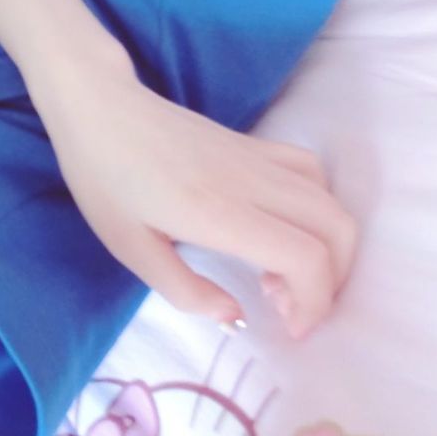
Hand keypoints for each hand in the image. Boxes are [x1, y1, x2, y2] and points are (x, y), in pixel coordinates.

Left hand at [28, 43, 355, 339]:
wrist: (100, 106)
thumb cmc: (104, 178)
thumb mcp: (129, 247)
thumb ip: (184, 290)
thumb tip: (236, 318)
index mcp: (218, 212)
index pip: (305, 256)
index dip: (314, 303)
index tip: (289, 329)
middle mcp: (251, 181)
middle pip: (337, 228)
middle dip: (331, 281)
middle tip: (288, 306)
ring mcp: (257, 157)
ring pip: (331, 200)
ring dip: (327, 246)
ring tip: (279, 273)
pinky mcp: (254, 144)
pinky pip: (311, 175)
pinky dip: (317, 210)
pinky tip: (279, 229)